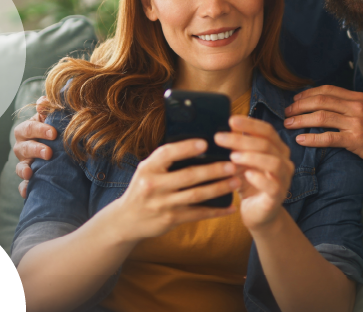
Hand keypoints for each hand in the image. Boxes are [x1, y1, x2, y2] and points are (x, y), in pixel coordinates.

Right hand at [13, 96, 57, 197]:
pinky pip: (23, 186)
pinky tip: (27, 192)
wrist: (63, 152)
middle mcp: (23, 147)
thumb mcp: (54, 119)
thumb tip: (44, 100)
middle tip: (49, 153)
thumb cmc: (56, 131)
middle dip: (35, 149)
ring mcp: (25, 164)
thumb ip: (50, 109)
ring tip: (30, 173)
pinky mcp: (29, 180)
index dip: (39, 129)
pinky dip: (24, 189)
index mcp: (28, 131)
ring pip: (20, 167)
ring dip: (24, 169)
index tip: (54, 133)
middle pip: (24, 148)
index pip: (29, 127)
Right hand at [112, 139, 238, 242]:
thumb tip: (198, 144)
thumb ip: (165, 160)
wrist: (126, 220)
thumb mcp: (146, 170)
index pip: (167, 154)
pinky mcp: (171, 219)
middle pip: (188, 176)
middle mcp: (153, 185)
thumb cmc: (143, 188)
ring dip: (219, 188)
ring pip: (196, 195)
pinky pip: (198, 214)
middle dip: (213, 170)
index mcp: (148, 168)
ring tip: (236, 181)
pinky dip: (216, 211)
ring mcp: (162, 204)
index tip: (205, 143)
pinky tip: (231, 208)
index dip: (186, 148)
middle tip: (232, 164)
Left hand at [215, 115, 293, 232]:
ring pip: (274, 162)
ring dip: (252, 157)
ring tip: (232, 156)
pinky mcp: (278, 196)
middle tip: (220, 138)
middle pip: (267, 144)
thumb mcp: (241, 163)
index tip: (230, 120)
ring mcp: (284, 179)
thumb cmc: (248, 184)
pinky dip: (260, 178)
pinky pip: (273, 186)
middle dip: (242, 139)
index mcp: (277, 149)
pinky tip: (246, 174)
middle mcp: (284, 161)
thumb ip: (236, 148)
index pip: (267, 131)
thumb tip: (220, 130)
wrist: (257, 213)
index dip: (250, 124)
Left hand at [283, 85, 362, 173]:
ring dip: (301, 120)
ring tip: (288, 124)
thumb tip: (330, 108)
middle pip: (321, 101)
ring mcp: (356, 123)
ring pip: (322, 117)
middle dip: (300, 106)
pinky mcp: (357, 140)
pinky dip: (313, 138)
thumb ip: (352, 107)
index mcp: (358, 98)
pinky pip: (329, 138)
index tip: (296, 99)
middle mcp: (356, 107)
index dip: (308, 94)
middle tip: (286, 112)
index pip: (328, 90)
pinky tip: (301, 140)